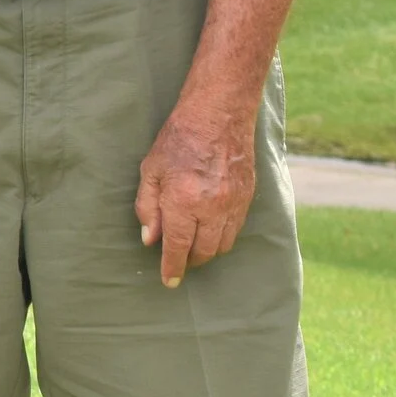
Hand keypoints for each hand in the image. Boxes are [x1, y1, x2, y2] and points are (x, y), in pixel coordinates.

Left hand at [135, 103, 257, 286]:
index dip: (172, 267)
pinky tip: (211, 229)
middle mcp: (211, 208)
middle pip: (202, 252)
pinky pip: (236, 230)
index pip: (177, 247)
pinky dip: (222, 236)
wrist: (218, 116)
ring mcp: (233, 204)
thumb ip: (147, 207)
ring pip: (222, 245)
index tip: (169, 281)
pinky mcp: (248, 198)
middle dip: (189, 261)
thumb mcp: (150, 170)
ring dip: (207, 251)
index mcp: (182, 201)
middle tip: (179, 261)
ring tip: (193, 246)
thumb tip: (149, 239)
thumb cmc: (178, 139)